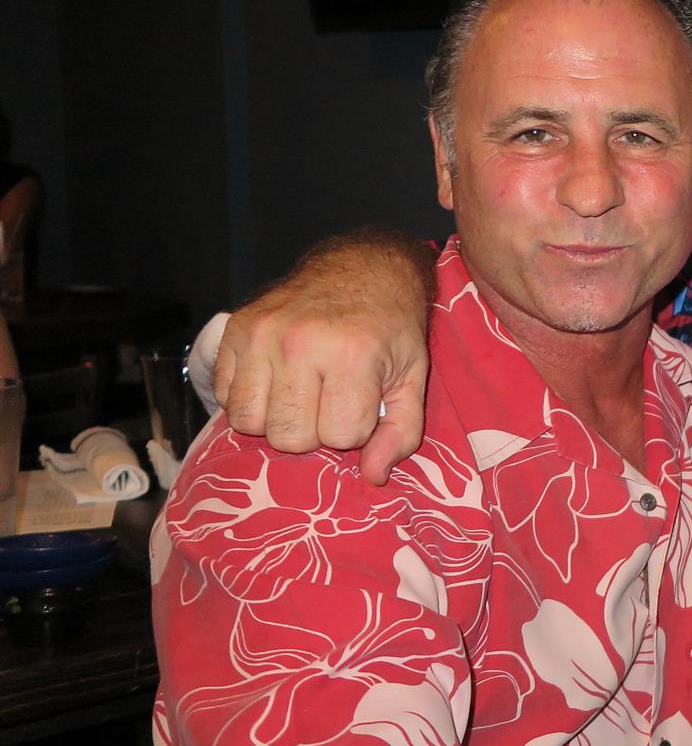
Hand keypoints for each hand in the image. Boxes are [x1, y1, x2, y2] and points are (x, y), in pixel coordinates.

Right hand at [213, 232, 435, 485]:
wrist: (362, 269)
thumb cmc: (390, 329)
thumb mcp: (412, 377)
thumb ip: (401, 432)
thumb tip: (373, 476)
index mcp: (351, 355)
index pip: (339, 436)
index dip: (354, 429)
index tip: (362, 404)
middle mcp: (300, 343)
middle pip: (288, 436)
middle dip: (313, 431)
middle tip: (330, 401)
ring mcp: (261, 334)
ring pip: (248, 421)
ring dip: (276, 420)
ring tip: (300, 395)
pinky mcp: (234, 329)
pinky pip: (225, 395)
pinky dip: (249, 399)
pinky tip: (276, 381)